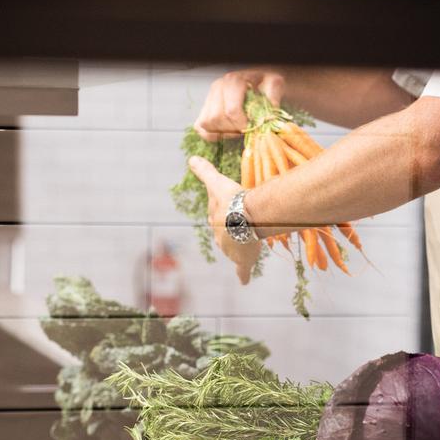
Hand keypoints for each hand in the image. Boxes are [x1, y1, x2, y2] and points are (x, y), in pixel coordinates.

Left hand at [188, 156, 262, 284]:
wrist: (244, 220)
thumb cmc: (230, 200)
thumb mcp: (216, 184)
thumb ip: (205, 172)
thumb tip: (191, 159)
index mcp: (215, 222)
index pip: (216, 218)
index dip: (222, 214)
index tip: (228, 211)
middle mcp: (220, 238)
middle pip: (225, 235)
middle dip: (231, 231)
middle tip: (240, 226)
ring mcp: (231, 251)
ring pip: (234, 250)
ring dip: (240, 247)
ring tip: (248, 243)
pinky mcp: (243, 260)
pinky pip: (242, 270)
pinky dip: (242, 275)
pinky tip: (243, 281)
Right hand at [194, 69, 284, 141]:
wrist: (260, 82)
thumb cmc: (266, 84)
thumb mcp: (275, 83)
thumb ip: (274, 94)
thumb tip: (267, 114)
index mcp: (233, 80)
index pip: (231, 111)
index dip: (242, 125)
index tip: (253, 129)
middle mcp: (217, 87)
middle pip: (217, 119)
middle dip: (233, 129)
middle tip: (247, 129)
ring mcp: (208, 99)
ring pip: (207, 124)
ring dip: (223, 132)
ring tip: (238, 129)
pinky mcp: (204, 110)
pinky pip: (201, 129)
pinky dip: (214, 135)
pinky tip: (229, 132)